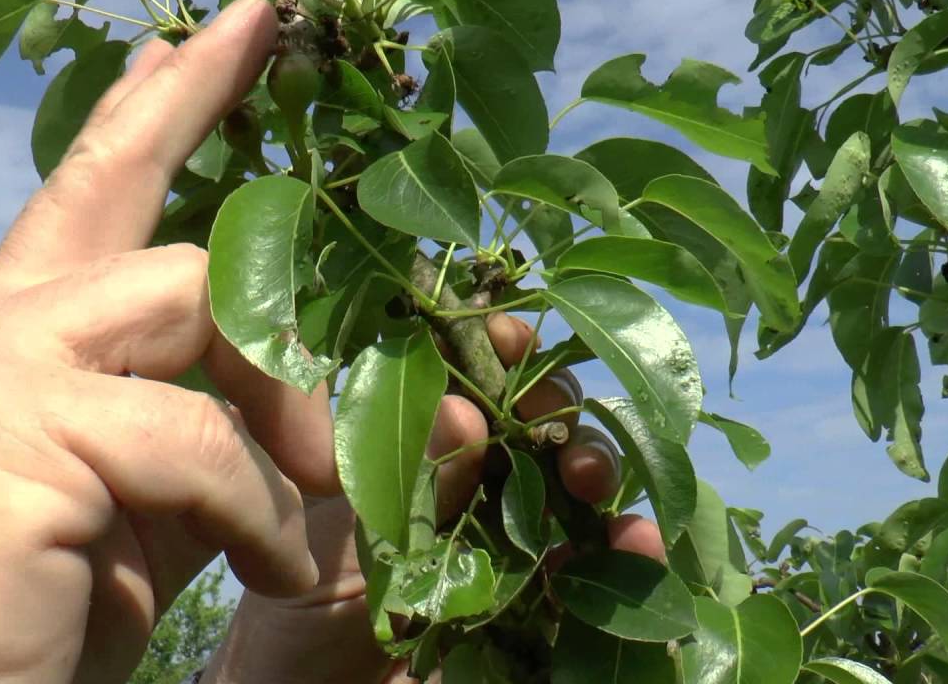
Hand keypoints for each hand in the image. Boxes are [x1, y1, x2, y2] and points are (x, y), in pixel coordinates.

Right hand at [0, 0, 313, 683]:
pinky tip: (272, 567)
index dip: (177, 100)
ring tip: (318, 510)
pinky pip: (199, 438)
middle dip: (296, 313)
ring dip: (292, 426)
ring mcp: (0, 362)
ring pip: (209, 315)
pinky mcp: (11, 428)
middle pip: (187, 236)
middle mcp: (7, 320)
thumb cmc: (21, 611)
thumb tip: (348, 414)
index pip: (108, 175)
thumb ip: (225, 442)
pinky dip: (264, 509)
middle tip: (352, 410)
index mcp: (30, 327)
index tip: (244, 30)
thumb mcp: (147, 510)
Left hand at [202, 314, 666, 683]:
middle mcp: (480, 487)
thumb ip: (415, 479)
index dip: (500, 350)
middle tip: (547, 423)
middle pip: (542, 426)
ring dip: (598, 470)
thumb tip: (465, 410)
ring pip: (580, 491)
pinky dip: (629, 557)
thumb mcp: (351, 535)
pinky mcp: (543, 606)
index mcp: (426, 451)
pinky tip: (640, 542)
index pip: (476, 380)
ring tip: (587, 479)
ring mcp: (518, 545)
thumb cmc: (307, 608)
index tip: (508, 338)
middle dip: (556, 411)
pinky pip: (597, 575)